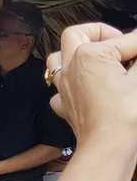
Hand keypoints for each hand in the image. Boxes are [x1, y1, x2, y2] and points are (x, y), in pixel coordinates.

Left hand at [46, 24, 136, 144]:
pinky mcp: (64, 105)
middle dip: (98, 32)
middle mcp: (70, 67)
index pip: (124, 40)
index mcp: (88, 54)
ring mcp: (63, 86)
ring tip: (99, 58)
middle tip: (120, 42)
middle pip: (76, 35)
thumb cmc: (123, 116)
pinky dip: (72, 83)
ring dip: (75, 53)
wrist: (107, 147)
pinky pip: (60, 87)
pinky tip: (88, 87)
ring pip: (58, 58)